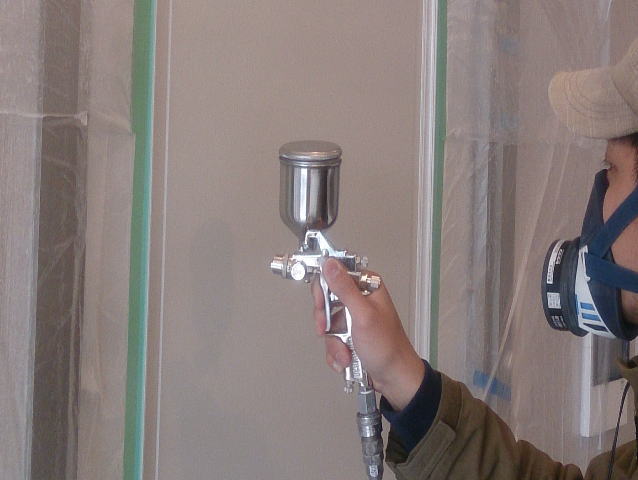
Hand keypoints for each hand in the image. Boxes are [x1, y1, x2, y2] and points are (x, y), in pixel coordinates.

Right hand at [311, 258, 424, 410]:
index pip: (335, 273)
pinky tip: (346, 359)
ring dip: (333, 342)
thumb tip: (330, 264)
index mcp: (367, 286)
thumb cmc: (386, 347)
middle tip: (326, 330)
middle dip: (325, 321)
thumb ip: (344, 288)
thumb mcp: (362, 315)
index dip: (324, 288)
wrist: (394, 378)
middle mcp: (360, 299)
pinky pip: (331, 338)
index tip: (321, 304)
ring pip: (327, 322)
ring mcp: (354, 317)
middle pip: (326, 299)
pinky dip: (336, 351)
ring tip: (345, 353)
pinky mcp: (350, 334)